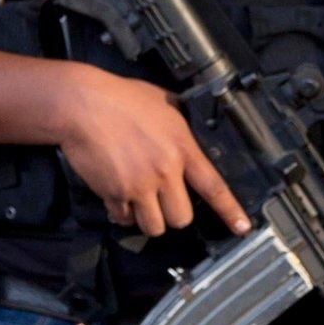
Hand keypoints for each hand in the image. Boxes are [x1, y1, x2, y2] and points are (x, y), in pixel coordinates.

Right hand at [58, 66, 249, 236]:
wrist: (81, 105)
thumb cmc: (120, 97)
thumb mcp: (163, 101)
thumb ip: (180, 120)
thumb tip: (192, 124)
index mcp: (181, 147)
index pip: (213, 186)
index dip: (230, 210)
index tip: (242, 226)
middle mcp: (164, 171)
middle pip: (181, 218)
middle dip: (173, 214)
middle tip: (164, 202)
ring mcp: (139, 185)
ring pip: (153, 226)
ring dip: (148, 219)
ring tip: (141, 202)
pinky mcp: (114, 193)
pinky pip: (124, 219)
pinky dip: (122, 214)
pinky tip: (119, 198)